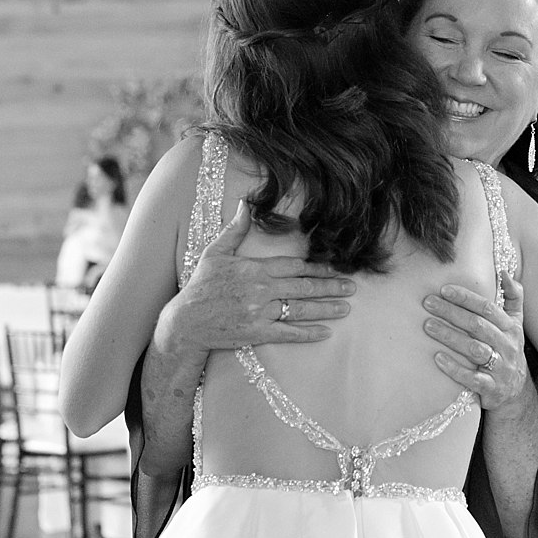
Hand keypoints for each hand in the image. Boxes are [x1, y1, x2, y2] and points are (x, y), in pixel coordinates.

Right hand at [158, 200, 355, 354]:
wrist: (185, 323)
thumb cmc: (200, 286)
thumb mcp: (215, 253)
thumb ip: (235, 230)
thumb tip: (245, 204)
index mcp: (255, 268)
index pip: (294, 266)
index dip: (317, 268)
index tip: (335, 268)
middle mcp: (261, 289)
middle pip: (303, 287)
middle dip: (330, 286)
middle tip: (352, 287)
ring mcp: (259, 312)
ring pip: (300, 309)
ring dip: (326, 308)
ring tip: (346, 307)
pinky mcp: (256, 333)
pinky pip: (288, 333)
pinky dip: (308, 333)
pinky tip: (326, 331)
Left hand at [424, 272, 527, 410]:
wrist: (515, 392)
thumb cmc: (508, 350)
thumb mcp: (516, 324)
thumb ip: (513, 297)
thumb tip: (505, 272)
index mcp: (511, 328)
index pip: (488, 308)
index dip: (467, 298)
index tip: (444, 289)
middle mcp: (507, 346)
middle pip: (478, 325)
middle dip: (452, 312)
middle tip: (428, 303)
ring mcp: (500, 367)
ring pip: (474, 349)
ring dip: (450, 336)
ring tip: (428, 326)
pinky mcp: (492, 388)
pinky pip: (472, 378)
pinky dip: (455, 368)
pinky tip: (437, 358)